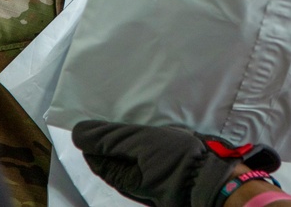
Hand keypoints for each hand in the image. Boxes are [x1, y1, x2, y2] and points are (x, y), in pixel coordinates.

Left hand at [72, 120, 280, 206]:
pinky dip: (144, 140)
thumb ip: (109, 138)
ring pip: (131, 154)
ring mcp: (150, 174)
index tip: (89, 116)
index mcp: (121, 176)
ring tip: (129, 114)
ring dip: (127, 136)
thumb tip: (77, 133)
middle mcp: (133, 178)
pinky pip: (148, 153)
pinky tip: (150, 127)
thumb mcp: (138, 143)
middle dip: (107, 136)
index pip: (95, 155)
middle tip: (107, 111)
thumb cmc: (174, 160)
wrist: (213, 175)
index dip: (90, 137)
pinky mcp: (166, 168)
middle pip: (112, 155)